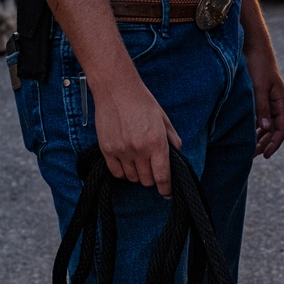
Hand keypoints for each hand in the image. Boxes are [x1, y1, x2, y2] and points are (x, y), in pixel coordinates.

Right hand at [93, 76, 181, 196]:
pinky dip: (122, 172)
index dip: (166, 189)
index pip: (162, 176)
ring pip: (132, 178)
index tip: (167, 193)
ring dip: (137, 174)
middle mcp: (139, 150)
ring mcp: (121, 151)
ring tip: (138, 161)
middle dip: (152, 178)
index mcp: (156, 142)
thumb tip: (176, 156)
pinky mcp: (106, 150)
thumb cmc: (143, 102)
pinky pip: (116, 172)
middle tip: (152, 168)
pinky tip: (126, 162)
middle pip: (147, 180)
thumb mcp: (164, 120)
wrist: (116, 89)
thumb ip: (172, 140)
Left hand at [245, 38, 283, 157]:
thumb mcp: (259, 88)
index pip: (282, 128)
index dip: (275, 143)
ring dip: (260, 137)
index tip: (265, 155)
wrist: (254, 47)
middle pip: (275, 129)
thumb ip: (262, 108)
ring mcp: (270, 100)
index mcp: (282, 101)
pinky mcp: (261, 97)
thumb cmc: (258, 65)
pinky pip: (261, 117)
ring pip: (268, 124)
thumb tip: (265, 129)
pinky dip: (255, 127)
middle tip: (253, 156)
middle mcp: (278, 103)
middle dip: (266, 143)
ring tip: (249, 149)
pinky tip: (247, 133)